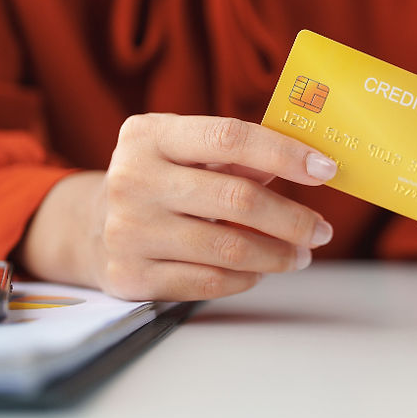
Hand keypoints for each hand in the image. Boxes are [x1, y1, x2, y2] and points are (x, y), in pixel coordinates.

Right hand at [21, 114, 337, 300]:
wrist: (90, 227)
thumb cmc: (163, 181)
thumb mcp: (187, 152)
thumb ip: (240, 155)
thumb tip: (312, 162)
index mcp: (149, 135)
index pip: (230, 137)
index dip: (284, 153)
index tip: (326, 169)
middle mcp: (132, 179)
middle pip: (237, 199)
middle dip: (292, 219)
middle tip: (322, 230)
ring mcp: (127, 230)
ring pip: (228, 249)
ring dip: (278, 255)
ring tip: (301, 253)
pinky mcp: (130, 275)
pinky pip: (207, 282)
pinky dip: (245, 278)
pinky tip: (260, 270)